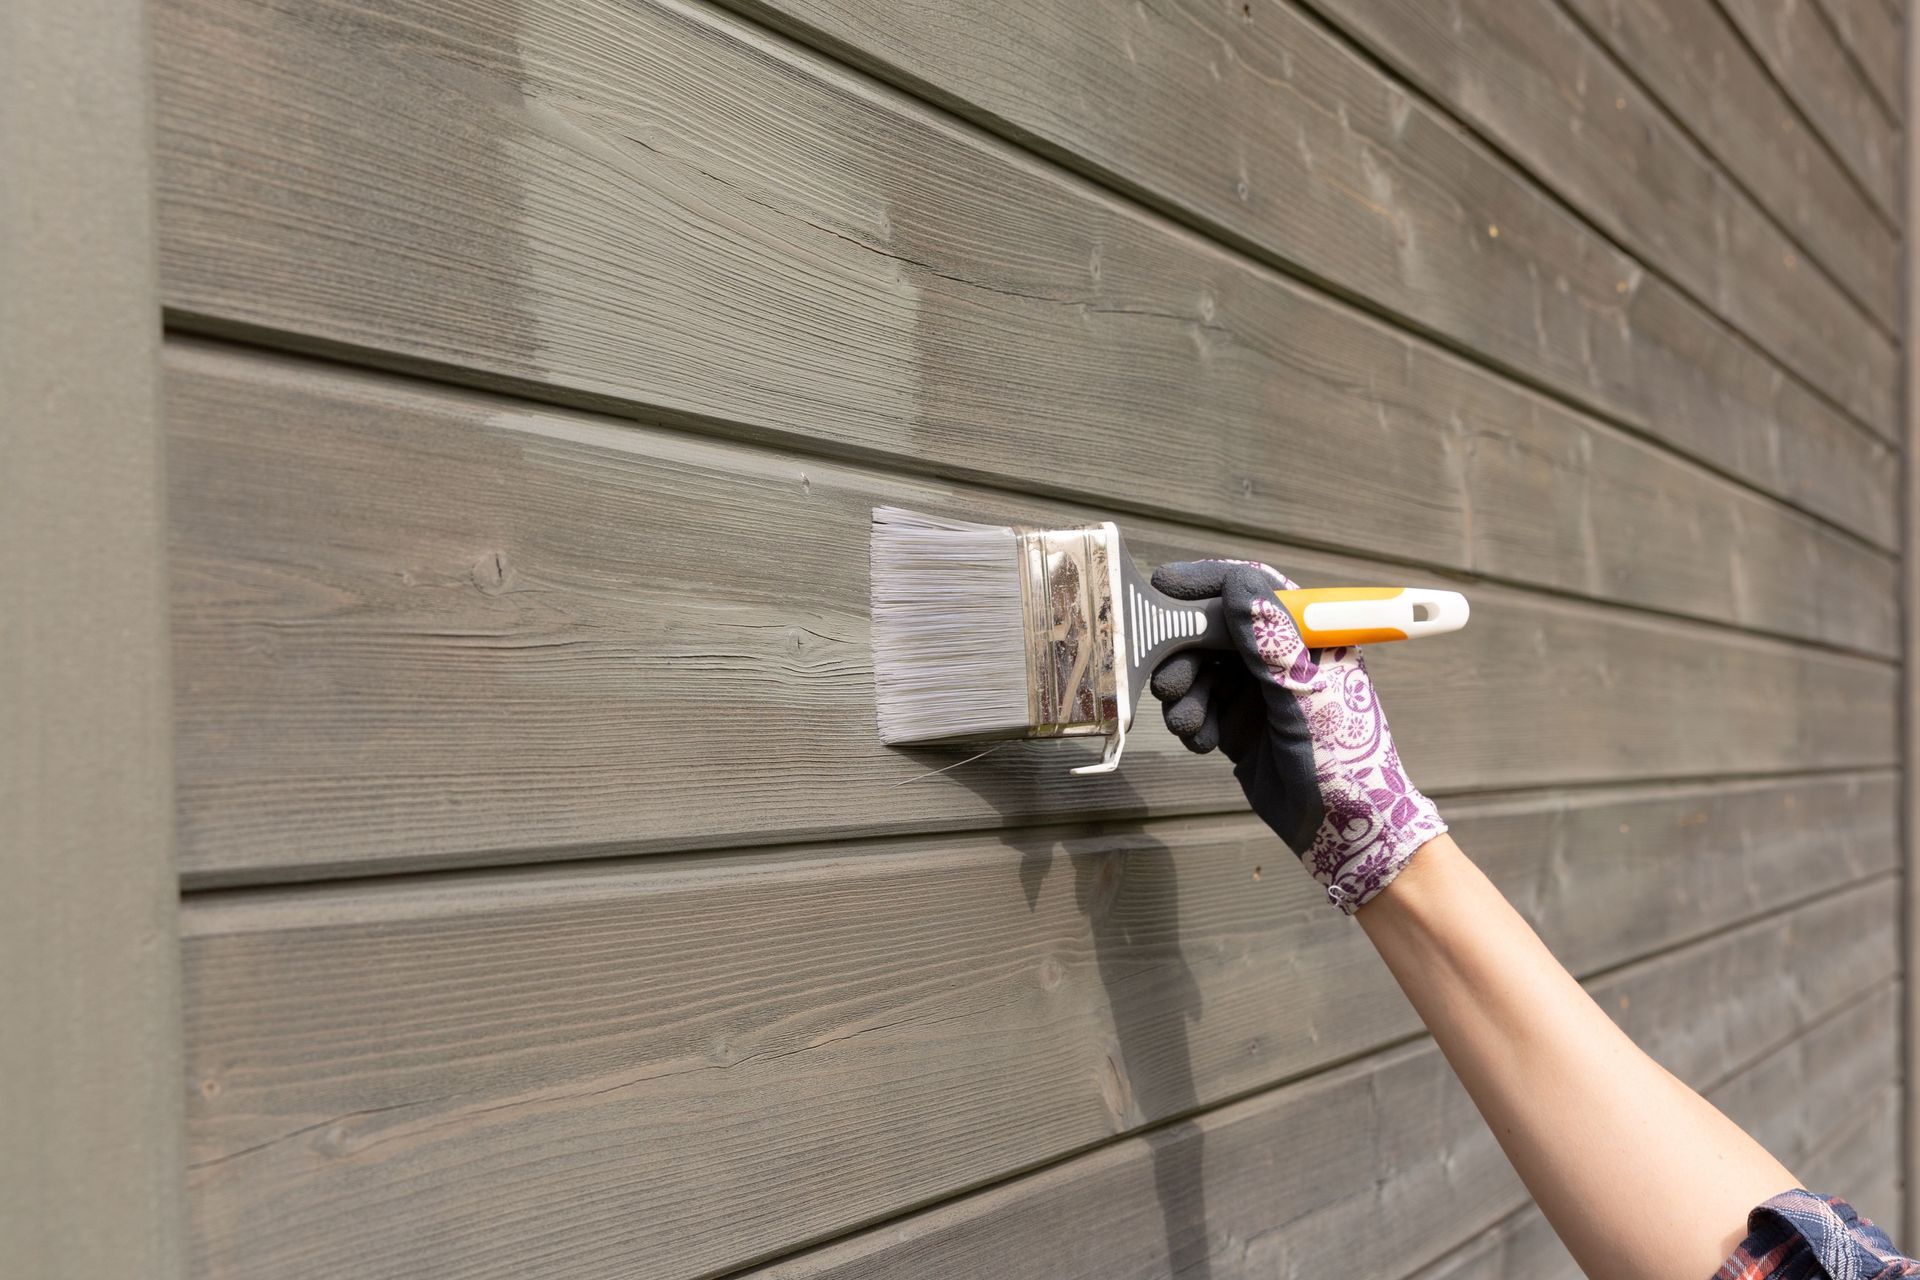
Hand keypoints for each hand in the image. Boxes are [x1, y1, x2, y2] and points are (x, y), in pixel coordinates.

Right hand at [1149, 560, 1444, 912]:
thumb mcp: (1305, 692)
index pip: (1252, 589)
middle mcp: (1280, 658)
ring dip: (1185, 695)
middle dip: (1184, 653)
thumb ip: (1269, 639)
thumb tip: (1238, 584)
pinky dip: (1192, 721)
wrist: (1346, 830)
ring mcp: (1258, 692)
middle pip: (1214, 631)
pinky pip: (1200, 708)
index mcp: (1307, 636)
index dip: (1207, 583)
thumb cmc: (1345, 759)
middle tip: (1168, 682)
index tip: (1164, 586)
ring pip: (1200, 672)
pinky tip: (1202, 742)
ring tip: (1188, 725)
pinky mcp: (1240, 726)